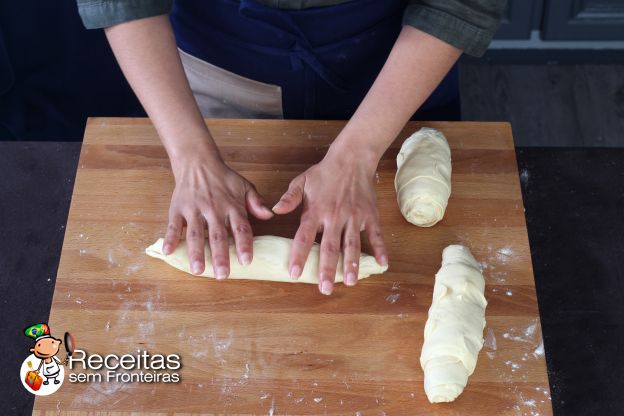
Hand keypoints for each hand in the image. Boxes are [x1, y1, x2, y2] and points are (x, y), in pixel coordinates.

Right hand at [163, 154, 272, 277]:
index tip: (246, 261)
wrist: (197, 162)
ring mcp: (194, 209)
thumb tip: (270, 216)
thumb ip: (257, 202)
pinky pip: (174, 225)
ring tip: (198, 271)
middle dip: (220, 256)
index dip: (244, 244)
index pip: (240, 228)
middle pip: (218, 236)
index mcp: (232, 206)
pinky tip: (169, 252)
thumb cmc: (224, 178)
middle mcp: (213, 209)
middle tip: (223, 275)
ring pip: (196, 234)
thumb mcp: (245, 186)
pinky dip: (170, 238)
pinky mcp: (178, 208)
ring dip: (196, 253)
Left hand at [272, 148, 387, 294]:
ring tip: (350, 282)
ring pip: (352, 245)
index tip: (294, 273)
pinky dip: (380, 249)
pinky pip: (375, 235)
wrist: (352, 158)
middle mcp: (335, 217)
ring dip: (351, 264)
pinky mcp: (370, 215)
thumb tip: (274, 210)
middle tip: (325, 289)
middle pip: (330, 247)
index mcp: (316, 211)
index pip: (304, 237)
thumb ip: (289, 198)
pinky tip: (382, 264)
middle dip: (327, 270)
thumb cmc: (324, 173)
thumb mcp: (302, 182)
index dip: (298, 256)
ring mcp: (354, 217)